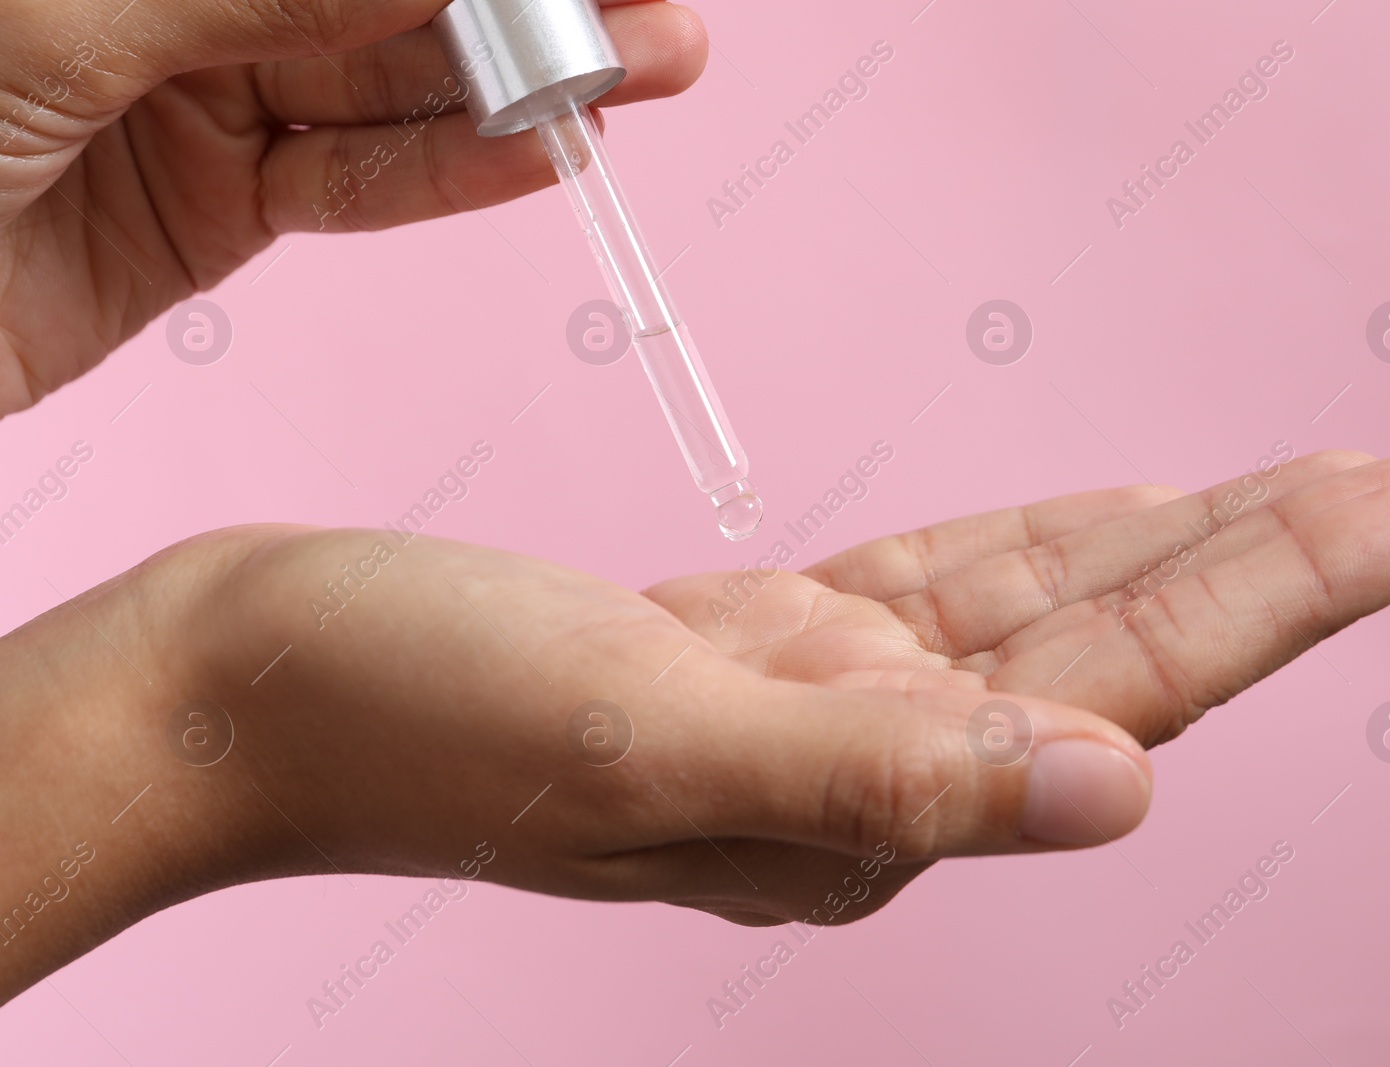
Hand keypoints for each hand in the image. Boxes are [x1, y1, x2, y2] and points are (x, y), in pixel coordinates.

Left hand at [0, 0, 705, 415]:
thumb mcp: (71, 16)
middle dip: (515, 1)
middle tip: (646, 15)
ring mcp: (188, 95)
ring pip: (382, 80)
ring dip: (513, 82)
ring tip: (645, 68)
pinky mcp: (208, 210)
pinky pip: (352, 181)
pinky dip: (448, 170)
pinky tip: (544, 148)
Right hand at [0, 451, 1389, 1001]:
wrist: (248, 686)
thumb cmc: (406, 714)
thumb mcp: (641, 735)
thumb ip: (878, 781)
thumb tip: (1117, 795)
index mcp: (856, 805)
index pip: (1123, 687)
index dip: (1283, 591)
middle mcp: (855, 769)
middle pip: (1110, 648)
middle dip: (1274, 562)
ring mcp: (803, 706)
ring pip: (1033, 611)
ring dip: (1171, 547)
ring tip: (1298, 493)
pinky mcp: (741, 645)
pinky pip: (931, 592)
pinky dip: (1028, 549)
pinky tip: (1104, 520)